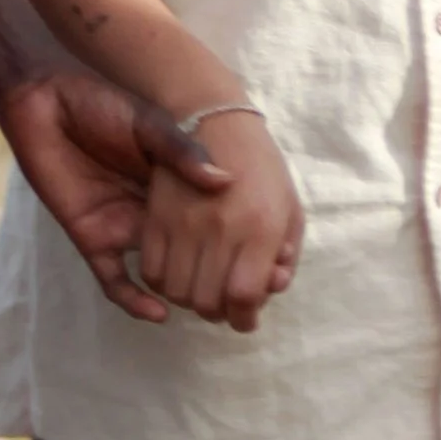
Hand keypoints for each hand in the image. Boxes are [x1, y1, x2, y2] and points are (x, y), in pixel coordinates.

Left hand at [0, 65, 232, 322]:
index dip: (243, 249)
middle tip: (250, 295)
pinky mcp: (93, 238)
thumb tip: (223, 180)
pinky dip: (134, 301)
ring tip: (214, 307)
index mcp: (175, 186)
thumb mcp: (151, 124)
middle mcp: (155, 213)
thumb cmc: (102, 103)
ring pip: (163, 277)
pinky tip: (157, 312)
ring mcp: (124, 228)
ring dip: (187, 294)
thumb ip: (182, 150)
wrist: (46, 98)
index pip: (219, 228)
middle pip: (196, 259)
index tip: (272, 264)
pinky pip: (115, 282)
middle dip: (223, 280)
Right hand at [137, 114, 303, 331]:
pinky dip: (163, 284)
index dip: (244, 318)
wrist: (215, 120)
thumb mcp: (289, 206)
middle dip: (218, 314)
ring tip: (201, 289)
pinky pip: (151, 270)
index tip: (246, 319)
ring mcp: (183, 222)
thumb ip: (286, 252)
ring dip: (190, 301)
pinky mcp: (155, 216)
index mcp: (260, 227)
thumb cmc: (262, 166)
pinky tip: (177, 274)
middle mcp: (220, 228)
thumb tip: (274, 287)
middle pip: (207, 301)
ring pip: (177, 291)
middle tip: (224, 306)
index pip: (244, 296)